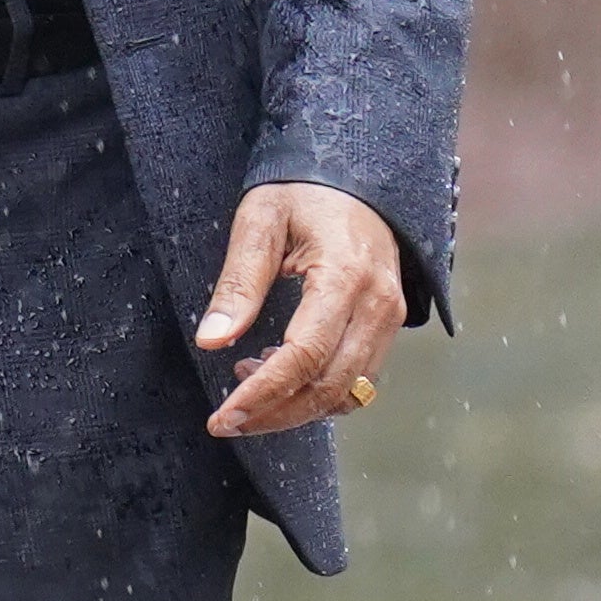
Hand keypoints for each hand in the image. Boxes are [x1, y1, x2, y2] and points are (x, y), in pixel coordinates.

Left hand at [198, 181, 406, 438]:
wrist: (355, 178)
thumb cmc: (300, 193)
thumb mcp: (258, 222)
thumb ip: (237, 283)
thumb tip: (209, 341)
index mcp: (346, 276)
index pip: (304, 355)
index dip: (262, 394)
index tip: (223, 418)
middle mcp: (379, 305)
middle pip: (329, 386)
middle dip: (275, 414)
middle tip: (225, 422)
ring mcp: (391, 318)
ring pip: (347, 392)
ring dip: (295, 406)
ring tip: (242, 384)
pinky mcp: (388, 326)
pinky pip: (357, 379)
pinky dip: (317, 392)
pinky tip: (274, 371)